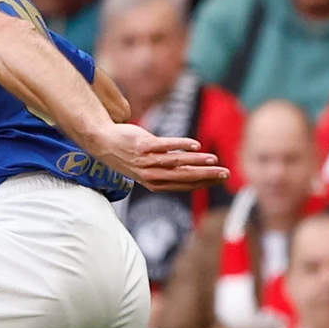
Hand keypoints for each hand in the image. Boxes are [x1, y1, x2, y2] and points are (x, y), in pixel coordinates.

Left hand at [81, 123, 228, 192]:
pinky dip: (180, 145)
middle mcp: (151, 174)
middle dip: (206, 175)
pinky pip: (164, 146)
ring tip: (213, 160)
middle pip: (183, 176)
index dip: (203, 182)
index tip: (221, 179)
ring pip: (176, 162)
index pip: (184, 184)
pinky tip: (195, 145)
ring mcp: (146, 160)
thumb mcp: (149, 168)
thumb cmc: (130, 156)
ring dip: (196, 161)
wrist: (103, 143)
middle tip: (225, 173)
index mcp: (155, 183)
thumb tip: (193, 171)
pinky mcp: (143, 145)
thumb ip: (169, 171)